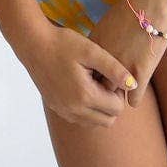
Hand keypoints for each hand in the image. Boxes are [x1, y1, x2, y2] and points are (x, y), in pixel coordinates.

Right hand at [17, 16, 131, 127]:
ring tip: (91, 82)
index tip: (109, 74)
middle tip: (102, 79)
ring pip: (93, 123)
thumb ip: (114, 69)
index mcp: (85, 96)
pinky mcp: (56, 108)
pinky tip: (80, 86)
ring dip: (99, 108)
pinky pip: (79, 119)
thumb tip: (133, 85)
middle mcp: (74, 110)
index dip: (118, 91)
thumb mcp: (91, 51)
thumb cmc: (63, 43)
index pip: (117, 108)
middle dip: (111, 103)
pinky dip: (86, 109)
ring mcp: (63, 111)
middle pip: (108, 120)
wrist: (33, 43)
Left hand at [88, 0, 166, 106]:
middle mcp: (104, 61)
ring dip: (116, 99)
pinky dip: (134, 98)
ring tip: (118, 101)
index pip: (85, 73)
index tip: (94, 82)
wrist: (149, 3)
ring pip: (114, 97)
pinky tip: (134, 97)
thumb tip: (96, 53)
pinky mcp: (140, 75)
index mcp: (94, 48)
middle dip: (100, 93)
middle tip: (104, 98)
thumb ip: (100, 42)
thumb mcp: (106, 24)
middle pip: (96, 87)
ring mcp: (121, 70)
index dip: (90, 79)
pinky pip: (133, 100)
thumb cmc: (130, 10)